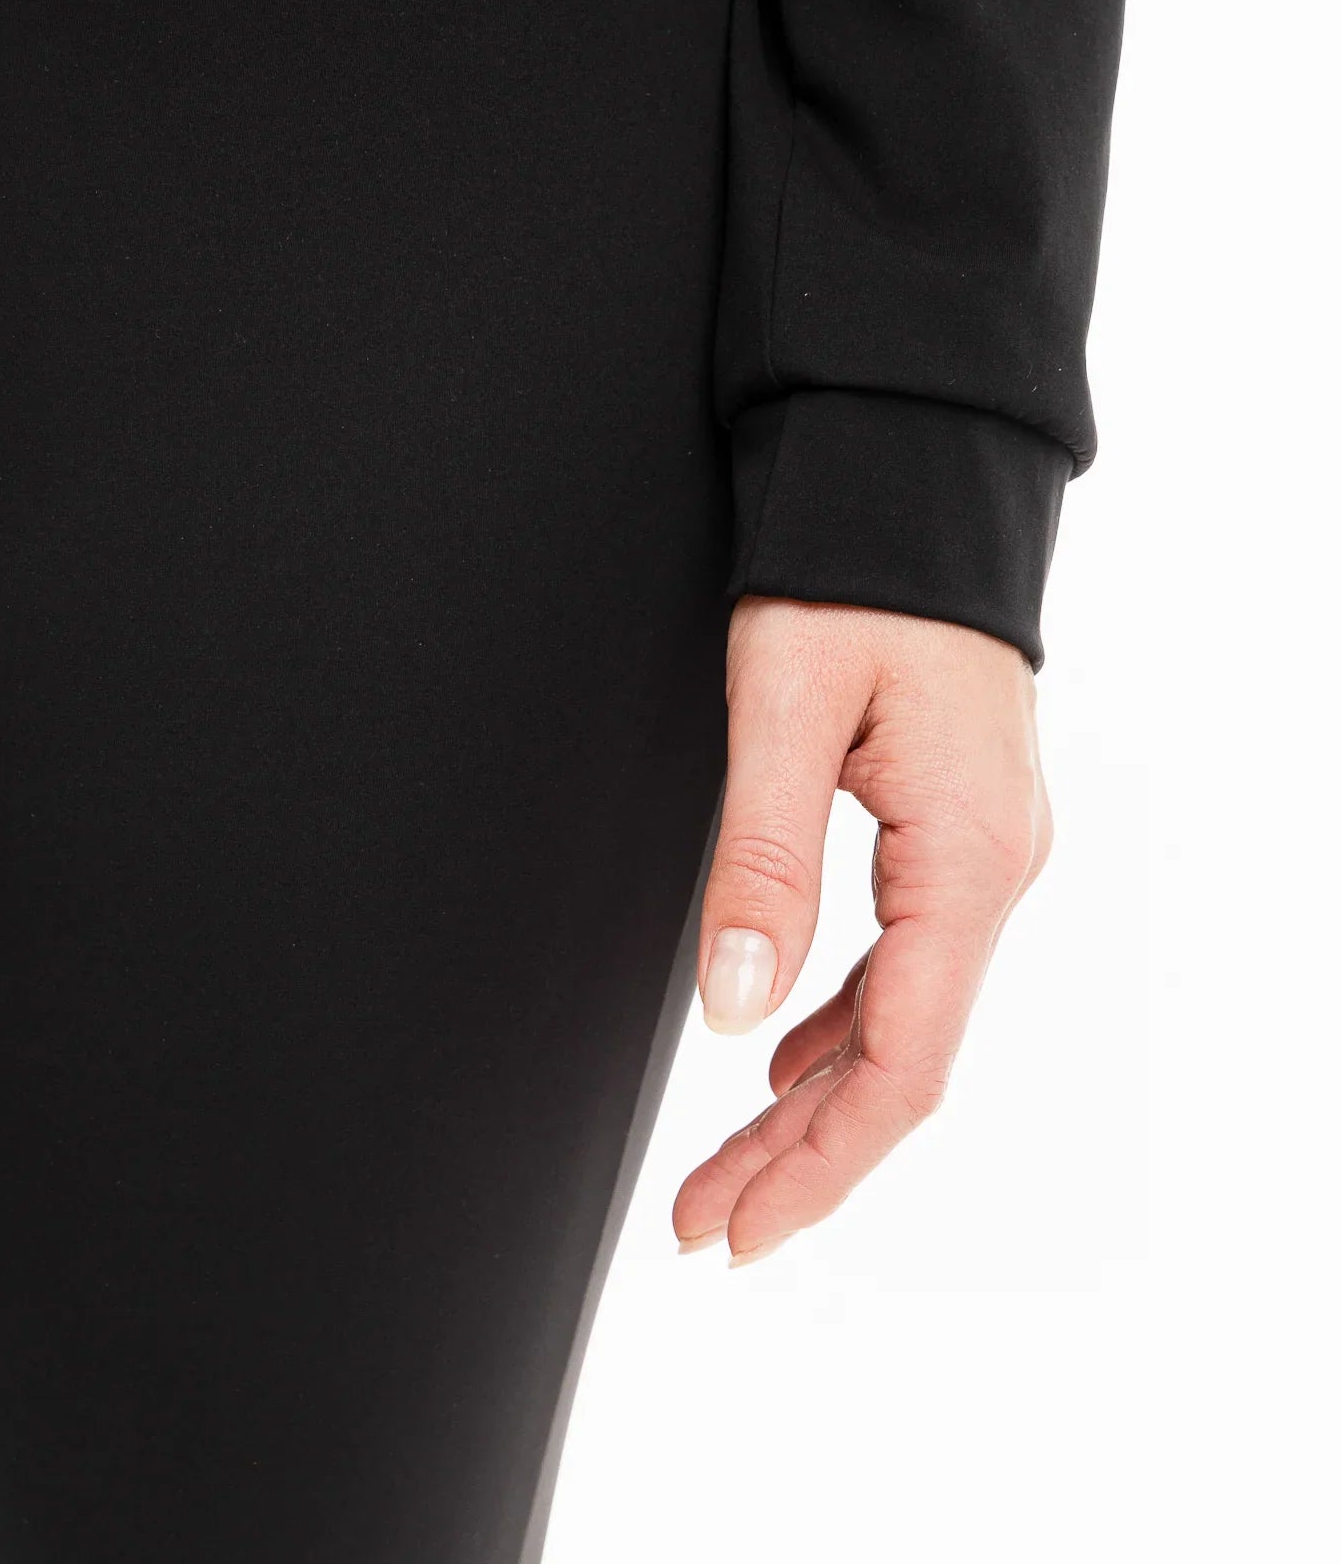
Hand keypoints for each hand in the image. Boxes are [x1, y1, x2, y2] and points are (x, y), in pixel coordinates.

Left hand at [673, 596, 1050, 1263]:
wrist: (910, 474)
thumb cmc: (853, 569)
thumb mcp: (788, 709)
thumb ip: (764, 861)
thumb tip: (735, 1008)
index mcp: (966, 855)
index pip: (902, 1062)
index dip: (816, 1161)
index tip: (735, 1226)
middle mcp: (993, 866)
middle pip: (902, 1059)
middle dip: (802, 1154)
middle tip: (706, 1225)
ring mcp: (982, 848)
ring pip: (904, 1016)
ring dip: (814, 1098)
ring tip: (728, 1166)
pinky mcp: (955, 825)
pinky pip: (907, 958)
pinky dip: (841, 1022)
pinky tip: (786, 1050)